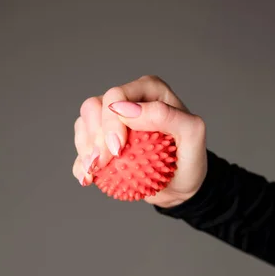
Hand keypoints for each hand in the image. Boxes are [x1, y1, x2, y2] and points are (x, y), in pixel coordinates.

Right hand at [72, 75, 206, 207]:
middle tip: (104, 164)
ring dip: (85, 149)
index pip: (116, 95)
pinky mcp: (102, 140)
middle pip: (93, 107)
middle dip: (94, 137)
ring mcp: (112, 120)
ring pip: (83, 124)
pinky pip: (82, 146)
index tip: (117, 149)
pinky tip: (88, 179)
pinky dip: (81, 163)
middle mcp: (127, 100)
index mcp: (148, 90)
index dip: (110, 120)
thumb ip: (166, 115)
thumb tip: (127, 110)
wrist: (182, 185)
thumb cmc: (191, 158)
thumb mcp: (193, 134)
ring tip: (96, 171)